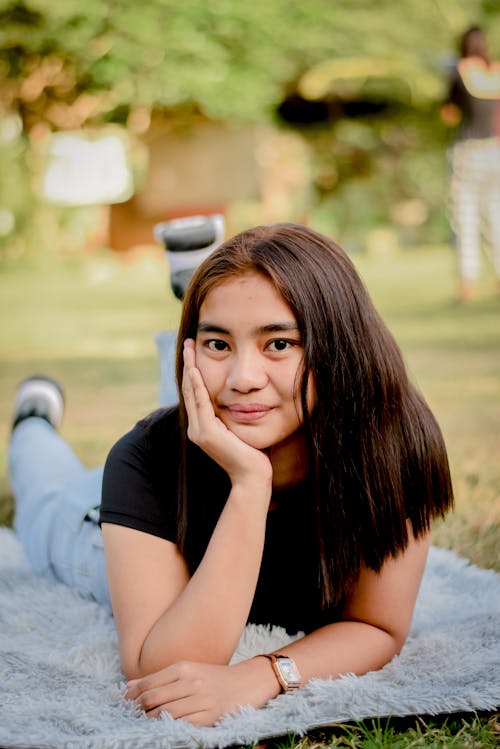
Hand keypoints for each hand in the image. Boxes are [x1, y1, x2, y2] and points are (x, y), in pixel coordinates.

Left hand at [125, 658, 278, 725]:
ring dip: (150, 720)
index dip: (132, 694)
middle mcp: (191, 682)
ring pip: (164, 713)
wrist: (246, 683)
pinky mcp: (208, 716)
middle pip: (153, 698)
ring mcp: (200, 700)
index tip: (123, 700)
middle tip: (131, 713)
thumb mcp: (188, 670)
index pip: (149, 682)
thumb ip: (159, 678)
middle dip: (138, 708)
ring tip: (144, 721)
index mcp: (184, 667)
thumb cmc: (213, 677)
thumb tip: (128, 686)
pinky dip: (169, 727)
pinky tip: (163, 728)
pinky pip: (182, 724)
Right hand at [182, 339, 271, 489]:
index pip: (196, 393)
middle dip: (189, 363)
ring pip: (192, 392)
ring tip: (189, 348)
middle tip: (189, 342)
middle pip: (189, 388)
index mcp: (203, 426)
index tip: (196, 350)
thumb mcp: (242, 427)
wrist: (253, 477)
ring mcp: (199, 431)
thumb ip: (237, 413)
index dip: (194, 370)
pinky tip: (195, 370)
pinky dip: (197, 385)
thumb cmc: (254, 454)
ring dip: (190, 368)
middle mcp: (196, 428)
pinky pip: (200, 403)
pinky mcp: (205, 434)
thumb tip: (245, 396)